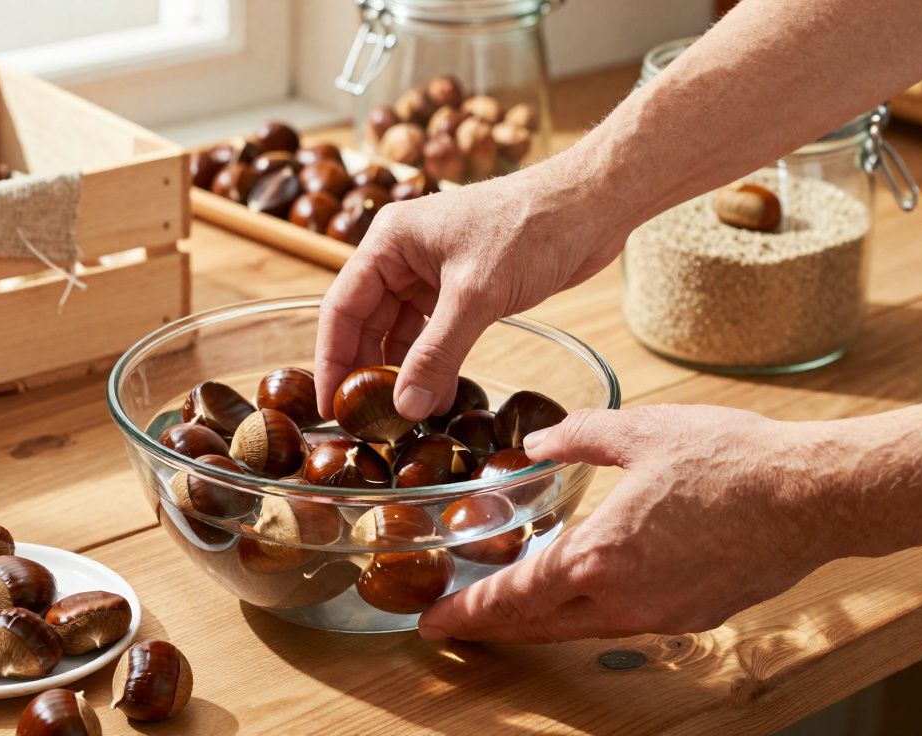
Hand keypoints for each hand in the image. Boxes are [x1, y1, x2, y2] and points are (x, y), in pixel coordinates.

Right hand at [313, 153, 631, 421]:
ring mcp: (432, 272)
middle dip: (368, 372)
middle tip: (367, 423)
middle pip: (367, 324)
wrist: (591, 206)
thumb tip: (405, 407)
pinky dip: (433, 364)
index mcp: (389, 241)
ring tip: (402, 419)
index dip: (332, 360)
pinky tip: (435, 396)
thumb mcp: (476, 296)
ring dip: (402, 373)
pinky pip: (434, 334)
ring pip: (401, 333)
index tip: (330, 407)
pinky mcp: (462, 288)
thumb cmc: (530, 227)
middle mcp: (402, 255)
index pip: (341, 308)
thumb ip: (437, 353)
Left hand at [417, 405, 845, 642]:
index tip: (431, 621)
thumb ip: (574, 438)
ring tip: (505, 608)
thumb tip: (536, 444)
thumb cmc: (728, 459)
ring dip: (536, 622)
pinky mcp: (692, 617)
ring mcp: (660, 616)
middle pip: (537, 626)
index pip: (513, 598)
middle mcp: (623, 600)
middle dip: (489, 627)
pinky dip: (587, 613)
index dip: (468, 611)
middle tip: (453, 623)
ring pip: (578, 629)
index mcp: (599, 557)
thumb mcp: (637, 431)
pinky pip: (622, 621)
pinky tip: (581, 592)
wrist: (812, 495)